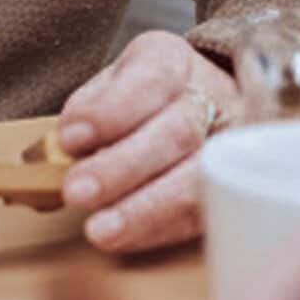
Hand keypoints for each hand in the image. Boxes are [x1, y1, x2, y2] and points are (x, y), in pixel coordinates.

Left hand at [56, 30, 240, 254]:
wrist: (199, 111)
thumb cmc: (142, 102)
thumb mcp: (110, 87)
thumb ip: (89, 109)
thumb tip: (67, 144)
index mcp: (173, 61)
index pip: (153, 78)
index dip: (113, 110)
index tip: (72, 138)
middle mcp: (211, 98)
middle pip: (178, 130)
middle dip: (123, 165)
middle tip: (77, 190)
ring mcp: (230, 146)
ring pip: (197, 178)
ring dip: (145, 209)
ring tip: (101, 229)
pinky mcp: (232, 189)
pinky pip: (201, 214)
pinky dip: (159, 230)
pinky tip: (125, 238)